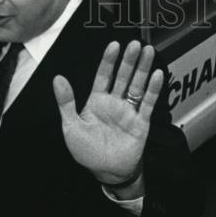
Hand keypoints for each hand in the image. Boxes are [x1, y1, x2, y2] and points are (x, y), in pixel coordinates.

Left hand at [53, 41, 163, 186]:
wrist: (106, 172)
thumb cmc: (87, 151)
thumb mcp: (71, 126)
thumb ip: (66, 102)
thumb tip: (57, 78)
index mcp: (96, 102)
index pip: (103, 76)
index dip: (108, 61)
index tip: (114, 45)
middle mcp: (114, 103)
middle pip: (123, 77)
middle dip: (129, 60)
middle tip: (135, 44)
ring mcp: (129, 111)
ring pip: (137, 86)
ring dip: (143, 69)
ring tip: (148, 52)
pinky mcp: (141, 122)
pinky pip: (147, 103)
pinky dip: (153, 90)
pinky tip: (157, 75)